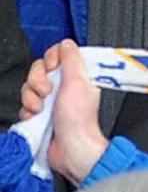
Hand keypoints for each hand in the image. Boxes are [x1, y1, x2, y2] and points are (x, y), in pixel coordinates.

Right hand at [23, 41, 105, 182]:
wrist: (70, 148)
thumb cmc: (78, 119)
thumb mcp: (77, 82)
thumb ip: (71, 60)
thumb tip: (67, 43)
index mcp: (76, 75)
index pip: (57, 56)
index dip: (50, 59)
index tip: (52, 67)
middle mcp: (64, 86)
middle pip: (39, 70)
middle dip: (37, 80)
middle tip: (46, 92)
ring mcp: (51, 100)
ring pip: (29, 87)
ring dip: (31, 97)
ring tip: (41, 108)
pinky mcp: (40, 114)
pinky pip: (25, 105)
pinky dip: (27, 110)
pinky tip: (35, 117)